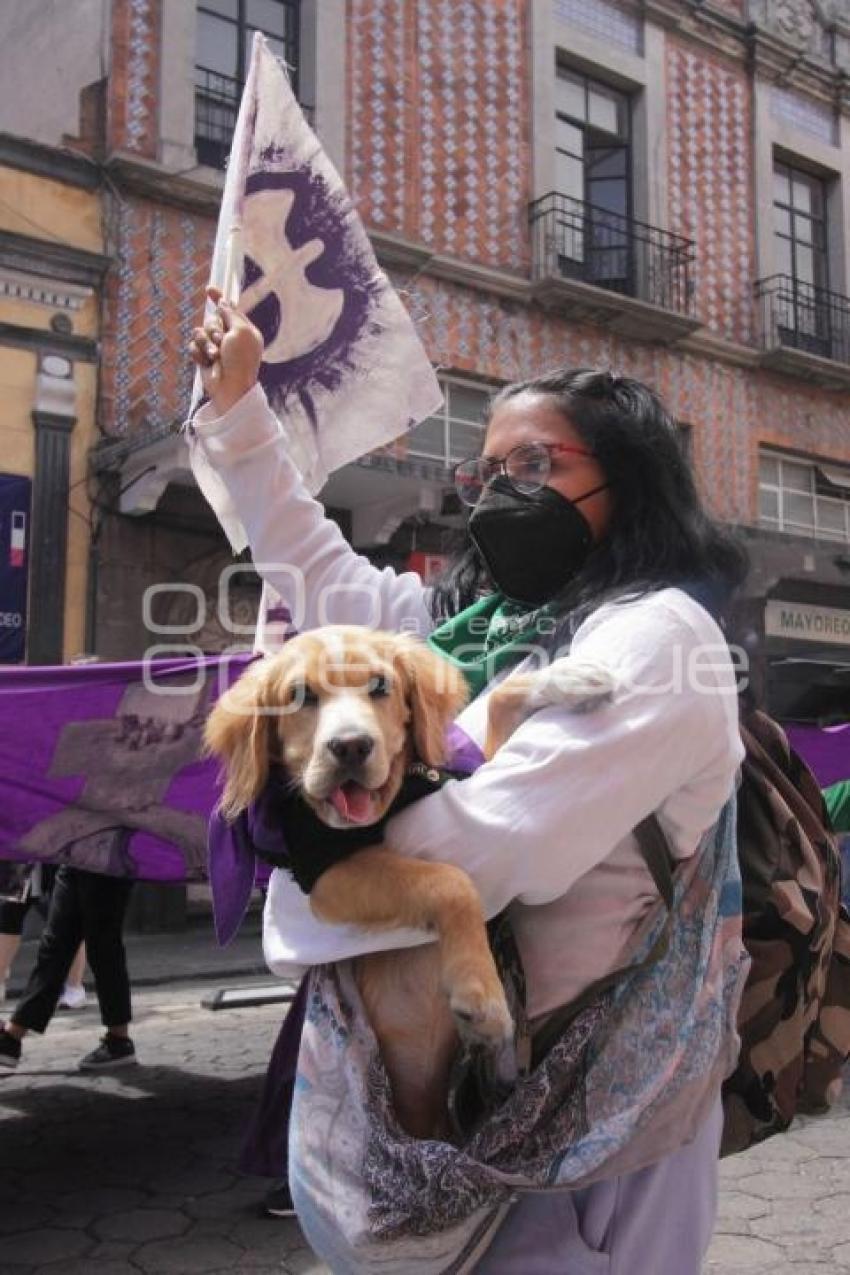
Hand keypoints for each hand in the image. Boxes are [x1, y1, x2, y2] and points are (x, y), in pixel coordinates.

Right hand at [189, 287, 263, 415]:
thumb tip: (223, 302)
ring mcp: (215, 348)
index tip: (209, 289)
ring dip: (206, 343)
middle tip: (221, 341)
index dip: (218, 299)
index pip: (229, 310)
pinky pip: (193, 346)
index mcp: (242, 330)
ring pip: (199, 332)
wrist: (230, 387)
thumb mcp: (241, 332)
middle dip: (213, 328)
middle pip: (211, 319)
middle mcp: (229, 338)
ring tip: (214, 356)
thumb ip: (231, 314)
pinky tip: (206, 362)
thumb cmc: (240, 360)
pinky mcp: (203, 358)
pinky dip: (199, 353)